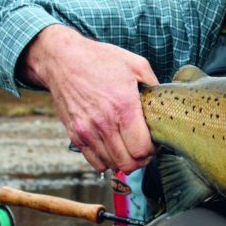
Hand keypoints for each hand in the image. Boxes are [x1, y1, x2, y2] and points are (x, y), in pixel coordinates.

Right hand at [19, 24, 157, 173]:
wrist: (62, 59)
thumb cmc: (100, 60)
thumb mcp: (136, 64)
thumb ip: (154, 85)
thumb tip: (164, 102)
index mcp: (124, 106)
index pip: (142, 149)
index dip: (153, 150)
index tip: (154, 142)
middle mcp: (104, 123)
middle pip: (128, 163)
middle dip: (142, 160)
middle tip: (145, 149)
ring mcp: (87, 131)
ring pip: (113, 165)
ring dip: (125, 161)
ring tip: (129, 148)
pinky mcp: (75, 134)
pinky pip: (95, 162)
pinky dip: (107, 161)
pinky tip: (113, 148)